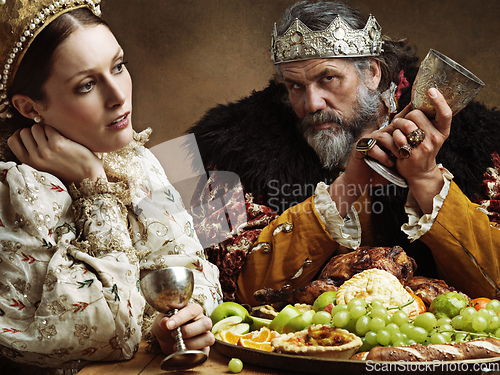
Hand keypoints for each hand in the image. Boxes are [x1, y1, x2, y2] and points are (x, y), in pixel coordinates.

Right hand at [7, 124, 104, 183]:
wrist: (88, 177)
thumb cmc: (68, 170)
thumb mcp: (45, 166)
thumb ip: (35, 154)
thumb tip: (28, 134)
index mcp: (30, 163)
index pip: (12, 141)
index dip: (21, 135)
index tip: (32, 136)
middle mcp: (35, 157)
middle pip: (24, 132)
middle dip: (34, 131)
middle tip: (47, 137)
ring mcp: (45, 150)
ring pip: (35, 128)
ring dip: (45, 129)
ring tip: (55, 138)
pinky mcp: (58, 144)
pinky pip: (49, 128)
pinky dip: (56, 130)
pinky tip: (64, 138)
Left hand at [152, 303, 213, 355]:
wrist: (166, 339)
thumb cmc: (167, 326)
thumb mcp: (161, 321)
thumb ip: (163, 321)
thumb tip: (165, 321)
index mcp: (194, 309)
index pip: (192, 311)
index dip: (180, 318)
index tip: (169, 325)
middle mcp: (202, 321)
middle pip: (206, 323)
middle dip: (188, 331)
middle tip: (173, 335)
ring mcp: (205, 334)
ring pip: (209, 338)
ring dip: (192, 343)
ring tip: (177, 345)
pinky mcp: (204, 348)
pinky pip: (205, 351)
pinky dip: (193, 354)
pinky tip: (181, 352)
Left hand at [380, 88, 450, 212]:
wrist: (420, 172)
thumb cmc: (423, 149)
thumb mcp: (431, 134)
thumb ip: (426, 119)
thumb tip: (417, 98)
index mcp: (442, 131)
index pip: (445, 113)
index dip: (439, 100)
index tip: (431, 90)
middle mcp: (436, 138)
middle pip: (416, 114)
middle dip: (405, 116)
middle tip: (402, 123)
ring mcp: (424, 147)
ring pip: (405, 124)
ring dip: (397, 124)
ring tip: (398, 130)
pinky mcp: (412, 154)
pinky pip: (398, 137)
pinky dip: (394, 137)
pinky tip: (397, 143)